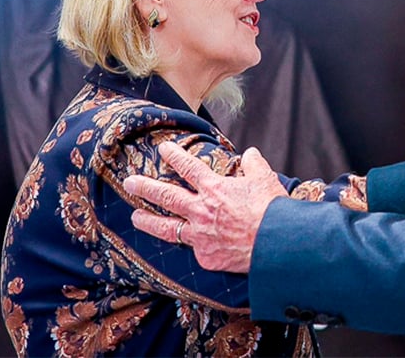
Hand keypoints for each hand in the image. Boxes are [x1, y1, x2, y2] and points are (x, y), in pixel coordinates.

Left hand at [124, 142, 286, 273]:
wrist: (274, 243)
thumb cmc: (271, 209)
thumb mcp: (265, 179)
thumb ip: (254, 164)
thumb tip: (250, 153)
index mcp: (214, 188)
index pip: (188, 167)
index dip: (174, 156)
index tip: (163, 149)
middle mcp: (201, 210)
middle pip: (166, 196)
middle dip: (145, 187)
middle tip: (129, 182)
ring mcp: (200, 235)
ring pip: (166, 227)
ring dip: (148, 221)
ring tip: (135, 217)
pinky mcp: (206, 256)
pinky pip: (194, 249)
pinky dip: (191, 245)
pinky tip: (184, 245)